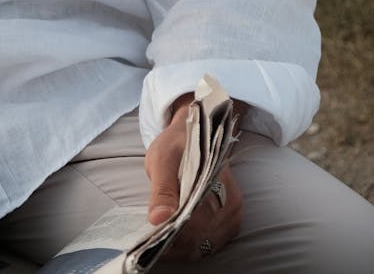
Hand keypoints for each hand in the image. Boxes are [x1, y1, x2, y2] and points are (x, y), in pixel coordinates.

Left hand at [145, 99, 242, 261]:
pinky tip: (174, 243)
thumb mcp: (162, 158)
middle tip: (150, 245)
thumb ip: (162, 190)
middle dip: (174, 245)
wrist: (195, 134)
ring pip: (205, 246)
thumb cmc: (176, 144)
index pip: (195, 222)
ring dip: (181, 249)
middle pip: (201, 238)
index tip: (151, 240)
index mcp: (216, 183)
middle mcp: (231, 202)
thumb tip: (157, 219)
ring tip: (159, 245)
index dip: (172, 235)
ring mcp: (233, 215)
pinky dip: (191, 248)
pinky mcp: (230, 223)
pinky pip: (210, 245)